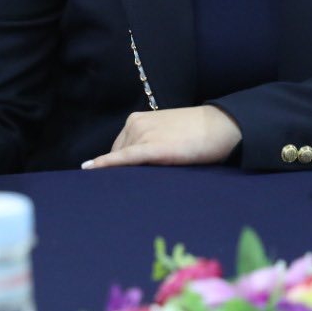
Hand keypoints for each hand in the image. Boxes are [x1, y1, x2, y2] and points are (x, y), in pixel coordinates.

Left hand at [81, 106, 240, 169]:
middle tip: (132, 190)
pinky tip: (91, 169)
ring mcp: (142, 135)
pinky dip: (107, 164)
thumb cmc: (195, 134)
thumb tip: (131, 168)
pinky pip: (124, 158)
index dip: (117, 167)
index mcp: (136, 120)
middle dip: (121, 172)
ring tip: (150, 183)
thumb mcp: (165, 134)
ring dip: (127, 176)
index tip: (112, 182)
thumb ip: (146, 145)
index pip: (118, 150)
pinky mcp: (152, 148)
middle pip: (117, 157)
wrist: (220, 127)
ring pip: (122, 162)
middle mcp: (134, 125)